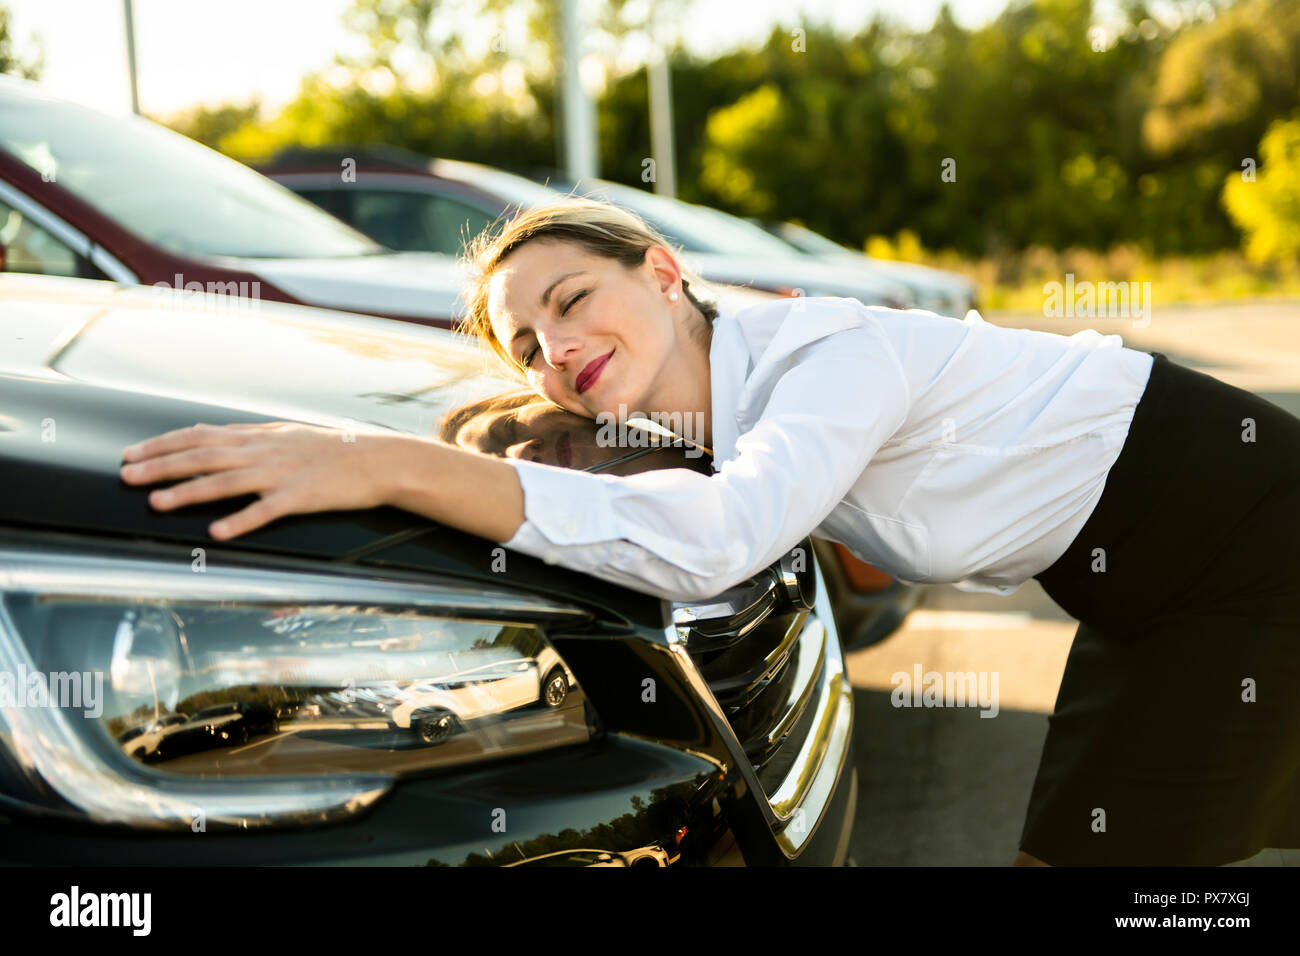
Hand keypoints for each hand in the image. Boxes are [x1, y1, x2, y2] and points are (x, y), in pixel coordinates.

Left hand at [119, 422, 396, 539]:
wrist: (378, 460)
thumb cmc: (333, 449)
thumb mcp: (284, 433)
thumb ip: (243, 434)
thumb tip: (201, 431)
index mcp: (258, 436)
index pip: (199, 437)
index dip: (162, 445)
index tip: (131, 453)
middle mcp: (264, 451)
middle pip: (203, 456)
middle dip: (161, 465)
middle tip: (126, 475)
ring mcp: (282, 474)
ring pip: (227, 481)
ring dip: (189, 492)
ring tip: (157, 503)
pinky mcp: (302, 496)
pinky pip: (267, 509)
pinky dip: (241, 519)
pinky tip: (218, 531)